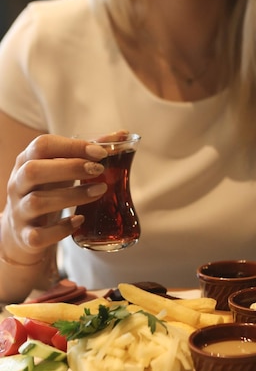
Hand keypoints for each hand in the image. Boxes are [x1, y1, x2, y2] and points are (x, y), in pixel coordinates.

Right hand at [2, 134, 108, 262]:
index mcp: (26, 161)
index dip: (72, 146)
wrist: (23, 230)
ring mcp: (19, 212)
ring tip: (100, 191)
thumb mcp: (62, 168)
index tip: (100, 152)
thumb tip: (123, 134)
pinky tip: (80, 220)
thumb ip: (88, 152)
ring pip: (37, 202)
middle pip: (33, 171)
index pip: (42, 145)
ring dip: (72, 196)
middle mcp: (17, 184)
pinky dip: (61, 229)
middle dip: (69, 168)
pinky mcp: (26, 237)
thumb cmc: (47, 190)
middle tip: (99, 170)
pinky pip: (39, 235)